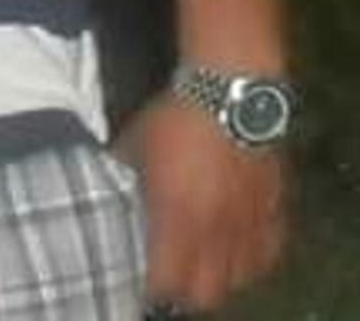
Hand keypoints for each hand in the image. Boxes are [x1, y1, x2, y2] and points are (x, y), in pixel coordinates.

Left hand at [113, 94, 287, 312]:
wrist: (231, 88)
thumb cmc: (176, 114)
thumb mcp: (135, 141)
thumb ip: (124, 175)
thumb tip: (110, 187)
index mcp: (175, 217)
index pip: (166, 281)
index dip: (154, 285)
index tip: (146, 274)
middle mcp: (214, 231)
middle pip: (206, 295)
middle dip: (187, 290)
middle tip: (176, 271)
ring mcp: (247, 224)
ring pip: (239, 280)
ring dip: (221, 277)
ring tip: (207, 261)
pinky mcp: (273, 210)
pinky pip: (267, 255)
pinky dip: (253, 259)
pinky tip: (239, 246)